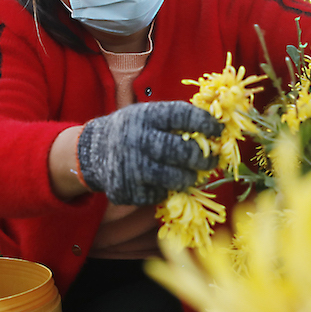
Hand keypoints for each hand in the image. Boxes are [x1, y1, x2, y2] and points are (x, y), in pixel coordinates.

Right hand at [76, 101, 221, 204]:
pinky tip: (161, 182)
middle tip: (211, 160)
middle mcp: (136, 140)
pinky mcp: (126, 191)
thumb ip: (176, 121)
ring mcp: (130, 168)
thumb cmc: (132, 131)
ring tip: (191, 174)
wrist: (92, 151)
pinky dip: (165, 191)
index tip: (218, 130)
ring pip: (174, 179)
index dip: (205, 123)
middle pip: (181, 151)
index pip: (182, 116)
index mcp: (145, 116)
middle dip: (202, 158)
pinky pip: (158, 195)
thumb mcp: (147, 115)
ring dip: (188, 178)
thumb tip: (215, 131)